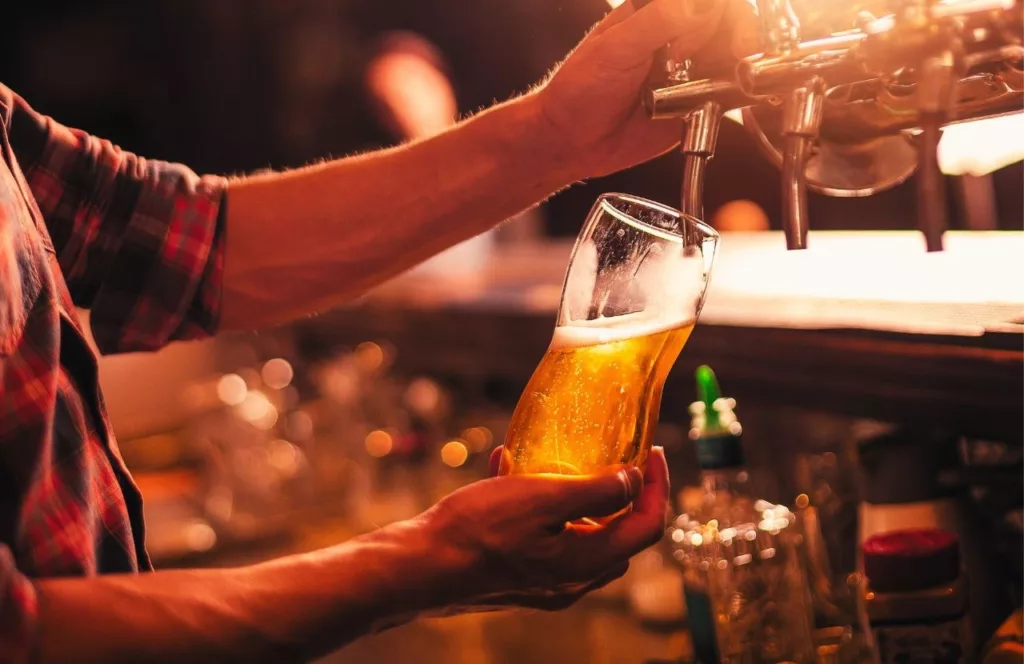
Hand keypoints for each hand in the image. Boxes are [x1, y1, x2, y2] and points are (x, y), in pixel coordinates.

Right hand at [417, 446, 669, 613]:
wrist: (421, 566)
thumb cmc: (477, 530)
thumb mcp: (542, 499)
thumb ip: (595, 492)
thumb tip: (633, 481)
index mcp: (586, 561)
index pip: (647, 526)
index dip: (657, 486)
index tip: (651, 451)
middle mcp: (573, 580)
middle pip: (620, 535)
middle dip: (624, 494)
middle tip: (616, 457)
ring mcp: (546, 583)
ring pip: (582, 536)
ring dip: (578, 497)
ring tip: (555, 458)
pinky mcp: (519, 577)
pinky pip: (547, 539)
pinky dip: (542, 507)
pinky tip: (509, 472)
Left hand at [534, 0, 758, 179]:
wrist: (574, 141)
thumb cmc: (580, 90)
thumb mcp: (615, 49)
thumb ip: (657, 22)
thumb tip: (699, 4)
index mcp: (656, 9)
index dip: (716, 11)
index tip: (712, 30)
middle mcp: (679, 34)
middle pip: (730, 19)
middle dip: (733, 35)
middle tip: (715, 57)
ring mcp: (691, 67)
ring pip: (737, 53)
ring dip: (737, 64)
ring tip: (714, 82)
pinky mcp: (699, 101)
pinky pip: (731, 92)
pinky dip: (736, 92)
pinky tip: (722, 96)